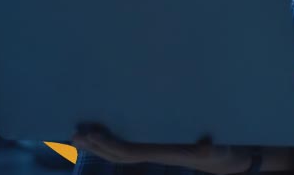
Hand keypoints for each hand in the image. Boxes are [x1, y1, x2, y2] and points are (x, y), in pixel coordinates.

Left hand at [71, 128, 248, 173]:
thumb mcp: (218, 148)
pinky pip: (124, 148)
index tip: (92, 135)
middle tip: (74, 135)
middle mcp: (151, 155)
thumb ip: (211, 146)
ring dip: (96, 147)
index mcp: (160, 153)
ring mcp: (149, 154)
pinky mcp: (150, 149)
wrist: (219, 159)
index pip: (129, 152)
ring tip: (76, 137)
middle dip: (95, 146)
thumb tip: (208, 145)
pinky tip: (94, 138)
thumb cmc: (218, 149)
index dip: (109, 145)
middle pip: (116, 155)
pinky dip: (107, 143)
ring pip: (117, 153)